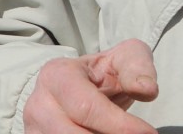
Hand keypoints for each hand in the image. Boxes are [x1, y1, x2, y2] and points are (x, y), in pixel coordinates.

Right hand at [24, 39, 159, 133]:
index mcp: (57, 75)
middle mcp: (38, 105)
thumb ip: (138, 68)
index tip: (148, 133)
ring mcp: (33, 129)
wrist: (80, 84)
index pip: (87, 107)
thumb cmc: (105, 71)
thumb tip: (147, 90)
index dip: (119, 125)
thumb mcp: (126, 57)